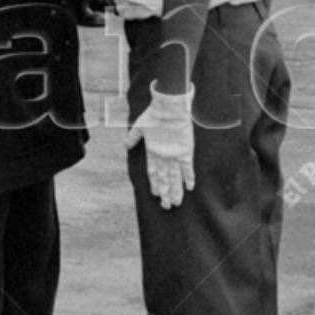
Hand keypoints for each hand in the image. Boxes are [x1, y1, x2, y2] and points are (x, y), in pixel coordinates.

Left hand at [124, 83, 195, 207]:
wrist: (169, 108)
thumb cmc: (154, 114)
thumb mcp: (139, 126)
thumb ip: (132, 137)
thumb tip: (125, 146)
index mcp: (152, 151)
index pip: (152, 172)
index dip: (154, 183)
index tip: (155, 193)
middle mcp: (162, 156)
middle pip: (164, 179)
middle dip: (165, 193)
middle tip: (166, 206)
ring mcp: (174, 155)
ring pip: (175, 178)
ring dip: (175, 191)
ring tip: (176, 203)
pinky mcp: (185, 151)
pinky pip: (187, 168)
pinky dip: (188, 178)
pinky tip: (189, 188)